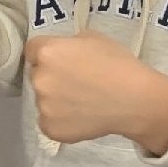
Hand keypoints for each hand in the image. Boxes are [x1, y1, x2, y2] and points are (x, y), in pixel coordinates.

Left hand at [24, 30, 167, 151]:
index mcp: (47, 52)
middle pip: (37, 75)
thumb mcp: (93, 38)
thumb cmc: (118, 64)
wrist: (135, 100)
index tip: (63, 60)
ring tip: (84, 101)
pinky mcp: (49, 128)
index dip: (48, 54)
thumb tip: (64, 52)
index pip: (33, 50)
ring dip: (57, 99)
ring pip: (44, 99)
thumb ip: (69, 43)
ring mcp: (43, 106)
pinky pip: (49, 121)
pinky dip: (62, 119)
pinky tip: (82, 116)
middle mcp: (39, 79)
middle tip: (77, 82)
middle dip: (52, 77)